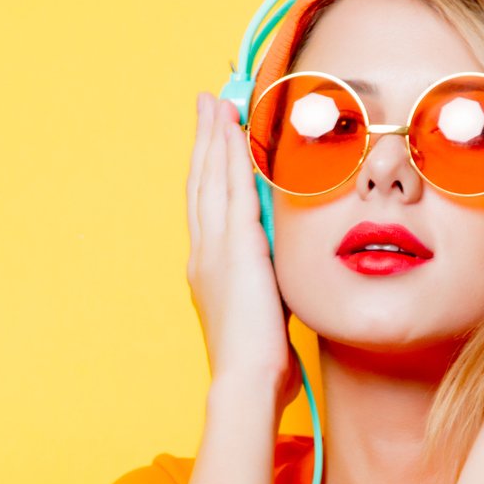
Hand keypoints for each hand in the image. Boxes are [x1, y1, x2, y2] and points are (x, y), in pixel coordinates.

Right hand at [186, 91, 301, 407]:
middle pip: (201, 182)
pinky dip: (231, 155)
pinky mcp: (235, 248)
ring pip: (211, 178)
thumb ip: (270, 281)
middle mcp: (204, 252)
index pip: (207, 206)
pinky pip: (231, 189)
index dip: (208, 169)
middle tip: (205, 104)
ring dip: (214, 137)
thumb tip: (282, 270)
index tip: (212, 138)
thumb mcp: (266, 310)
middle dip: (204, 140)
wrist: (248, 380)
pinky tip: (235, 130)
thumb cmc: (259, 361)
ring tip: (214, 103)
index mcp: (208, 269)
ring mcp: (215, 248)